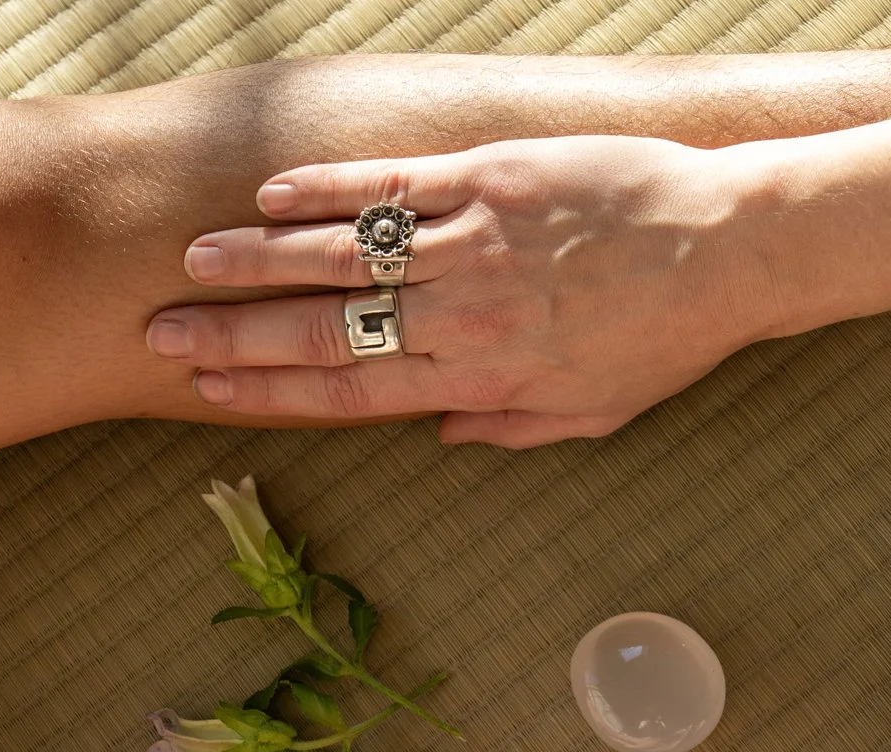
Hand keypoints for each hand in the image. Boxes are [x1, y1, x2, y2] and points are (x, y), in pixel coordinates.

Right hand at [144, 137, 783, 447]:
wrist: (730, 249)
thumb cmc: (668, 339)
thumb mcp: (596, 414)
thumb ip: (512, 430)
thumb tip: (439, 436)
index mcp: (482, 381)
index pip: (350, 392)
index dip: (269, 392)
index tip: (208, 388)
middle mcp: (462, 317)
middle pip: (324, 329)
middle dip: (234, 335)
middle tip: (161, 331)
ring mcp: (472, 242)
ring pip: (343, 255)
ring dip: (260, 260)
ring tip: (195, 264)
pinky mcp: (492, 176)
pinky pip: (392, 187)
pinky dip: (329, 189)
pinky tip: (275, 194)